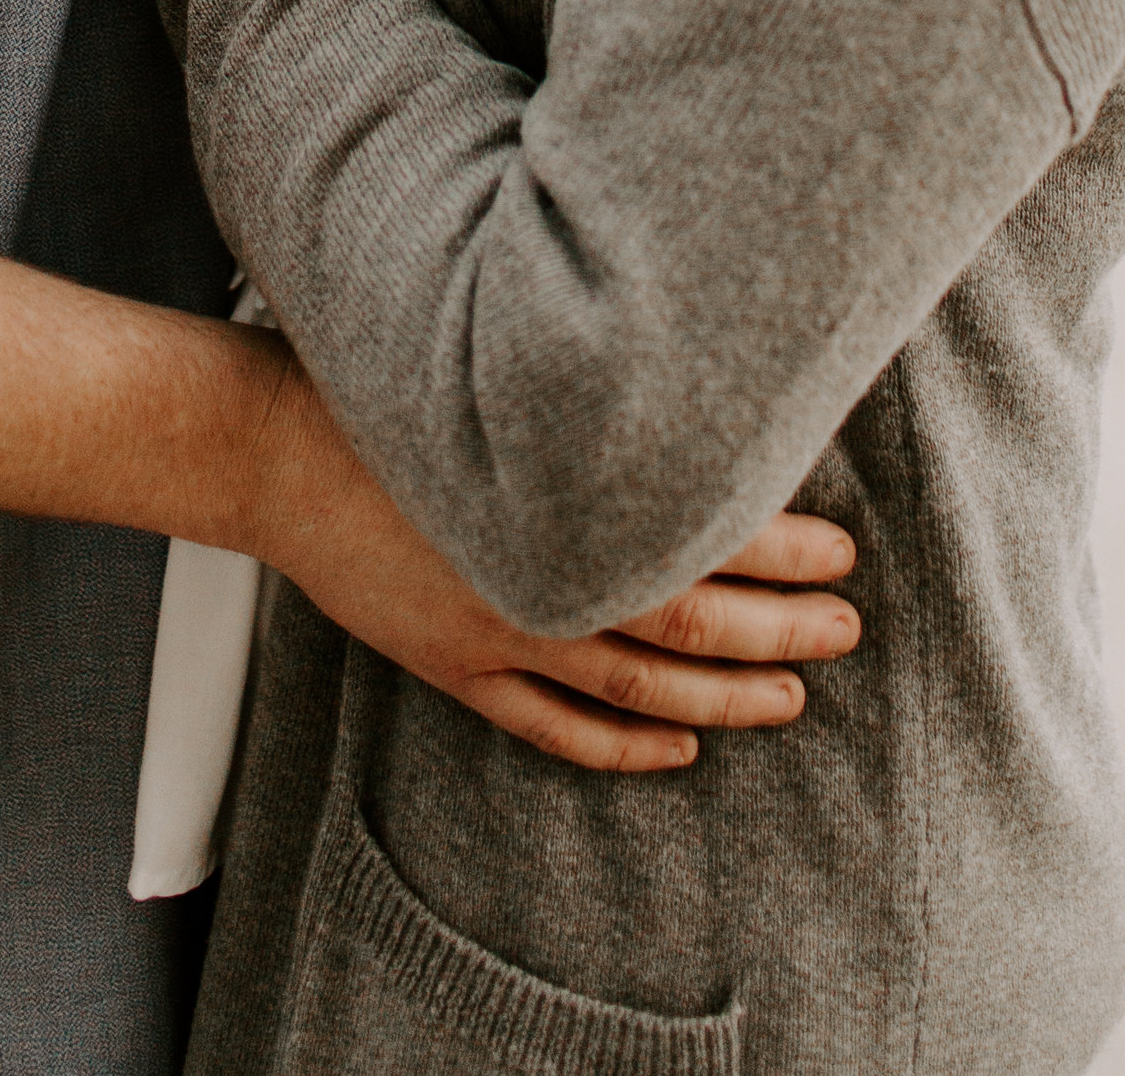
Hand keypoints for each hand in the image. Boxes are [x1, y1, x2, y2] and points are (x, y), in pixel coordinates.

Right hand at [251, 355, 859, 770]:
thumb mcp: (501, 374)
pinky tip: (677, 751)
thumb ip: (596, 407)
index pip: (707, 534)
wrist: (278, 442)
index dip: (786, 551)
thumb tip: (699, 406)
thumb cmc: (390, 387)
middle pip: (693, 621)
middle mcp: (543, 577)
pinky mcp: (456, 667)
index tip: (842, 551)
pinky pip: (555, 728)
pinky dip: (623, 750)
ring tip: (791, 694)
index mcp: (562, 498)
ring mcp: (498, 634)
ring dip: (725, 698)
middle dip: (782, 628)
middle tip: (846, 627)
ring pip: (638, 689)